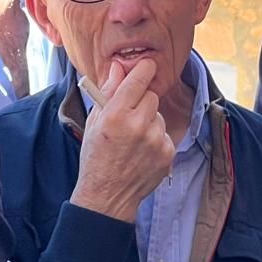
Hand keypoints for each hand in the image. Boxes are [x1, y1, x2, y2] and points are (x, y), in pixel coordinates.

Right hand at [70, 60, 173, 222]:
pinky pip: (164, 134)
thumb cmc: (96, 157)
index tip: (146, 66)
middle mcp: (139, 125)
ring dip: (149, 122)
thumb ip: (108, 92)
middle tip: (129, 116)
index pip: (139, 79)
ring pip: (159, 116)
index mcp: (116, 114)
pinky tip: (141, 152)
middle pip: (152, 96)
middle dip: (142, 101)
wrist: (107, 195)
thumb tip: (119, 66)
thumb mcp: (94, 122)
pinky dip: (156, 139)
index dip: (144, 70)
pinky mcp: (168, 153)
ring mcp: (156, 140)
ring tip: (133, 139)